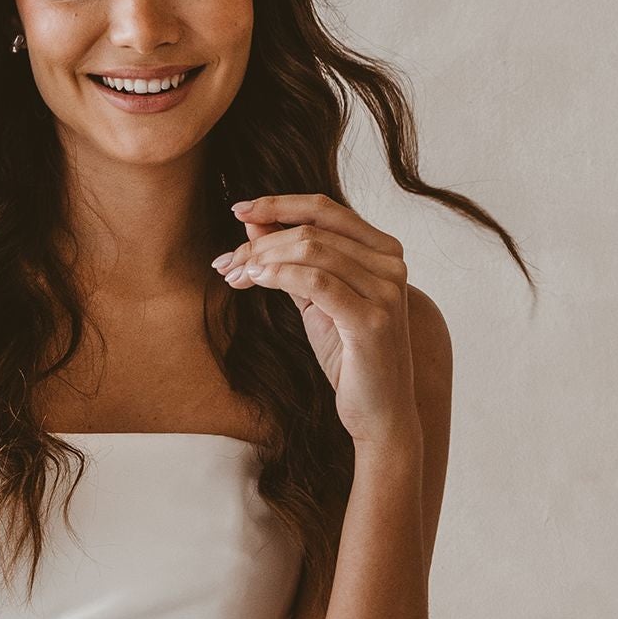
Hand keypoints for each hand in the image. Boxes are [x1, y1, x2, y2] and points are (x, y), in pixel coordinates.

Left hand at [212, 196, 415, 442]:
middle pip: (311, 231)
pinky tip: (255, 281)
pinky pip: (316, 282)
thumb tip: (254, 224)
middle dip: (260, 243)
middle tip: (226, 262)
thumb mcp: (316, 302)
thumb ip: (292, 261)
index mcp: (383, 251)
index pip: (325, 210)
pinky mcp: (373, 319)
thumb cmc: (350, 358)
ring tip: (235, 274)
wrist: (380, 414)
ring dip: (263, 259)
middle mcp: (391, 263)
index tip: (239, 209)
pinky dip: (279, 275)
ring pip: (311, 251)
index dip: (279, 204)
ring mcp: (386, 290)